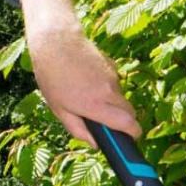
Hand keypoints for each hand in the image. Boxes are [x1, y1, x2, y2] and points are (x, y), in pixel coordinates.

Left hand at [26, 22, 142, 146]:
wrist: (56, 42)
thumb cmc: (52, 78)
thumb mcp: (59, 110)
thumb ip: (78, 130)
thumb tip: (95, 143)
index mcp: (95, 105)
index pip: (127, 123)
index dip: (133, 133)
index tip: (132, 138)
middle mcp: (108, 91)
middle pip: (129, 112)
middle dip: (124, 120)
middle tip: (108, 123)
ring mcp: (112, 77)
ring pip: (120, 97)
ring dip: (111, 103)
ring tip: (87, 97)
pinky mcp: (112, 66)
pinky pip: (114, 84)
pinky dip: (106, 88)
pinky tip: (88, 81)